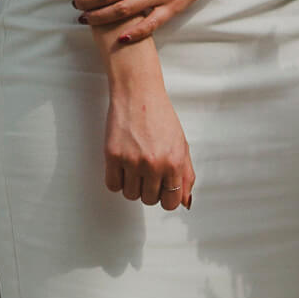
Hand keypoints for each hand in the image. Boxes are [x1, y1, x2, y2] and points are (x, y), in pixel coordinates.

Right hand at [104, 82, 195, 210]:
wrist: (138, 95)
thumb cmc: (161, 118)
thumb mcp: (182, 145)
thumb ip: (186, 174)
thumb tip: (186, 201)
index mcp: (174, 162)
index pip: (172, 201)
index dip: (167, 199)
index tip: (163, 193)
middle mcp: (154, 164)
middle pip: (150, 200)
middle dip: (150, 191)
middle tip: (149, 174)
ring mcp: (132, 161)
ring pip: (130, 195)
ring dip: (133, 186)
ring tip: (136, 168)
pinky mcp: (112, 156)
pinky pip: (112, 185)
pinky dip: (117, 180)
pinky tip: (123, 167)